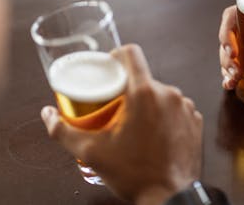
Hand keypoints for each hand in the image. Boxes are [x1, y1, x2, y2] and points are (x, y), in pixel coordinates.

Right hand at [41, 44, 202, 204]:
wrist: (169, 198)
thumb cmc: (135, 175)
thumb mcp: (91, 153)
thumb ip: (64, 131)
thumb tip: (48, 115)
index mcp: (145, 93)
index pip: (131, 53)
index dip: (117, 56)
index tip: (109, 69)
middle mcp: (169, 94)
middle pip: (144, 78)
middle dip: (128, 89)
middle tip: (114, 108)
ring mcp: (185, 107)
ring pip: (160, 93)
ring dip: (147, 103)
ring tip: (135, 124)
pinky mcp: (195, 120)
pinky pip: (176, 108)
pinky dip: (164, 115)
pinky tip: (154, 133)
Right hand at [219, 4, 243, 88]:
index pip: (236, 14)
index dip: (226, 31)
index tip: (231, 50)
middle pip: (231, 37)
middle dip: (226, 56)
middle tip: (233, 73)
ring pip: (236, 54)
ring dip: (228, 68)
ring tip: (230, 83)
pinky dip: (239, 76)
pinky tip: (234, 87)